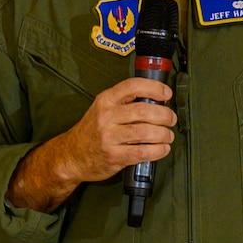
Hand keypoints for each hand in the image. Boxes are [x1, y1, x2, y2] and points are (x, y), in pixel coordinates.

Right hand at [6, 78, 175, 211]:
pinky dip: (157, 151)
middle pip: (143, 110)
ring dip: (163, 134)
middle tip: (171, 119)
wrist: (71, 155)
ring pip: (145, 132)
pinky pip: (141, 152)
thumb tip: (155, 100)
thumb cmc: (92, 131)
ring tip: (168, 136)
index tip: (166, 94)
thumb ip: (124, 103)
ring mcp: (108, 137)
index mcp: (105, 100)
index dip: (154, 88)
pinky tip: (162, 149)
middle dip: (164, 115)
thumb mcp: (102, 109)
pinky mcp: (113, 156)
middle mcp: (106, 116)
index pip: (132, 86)